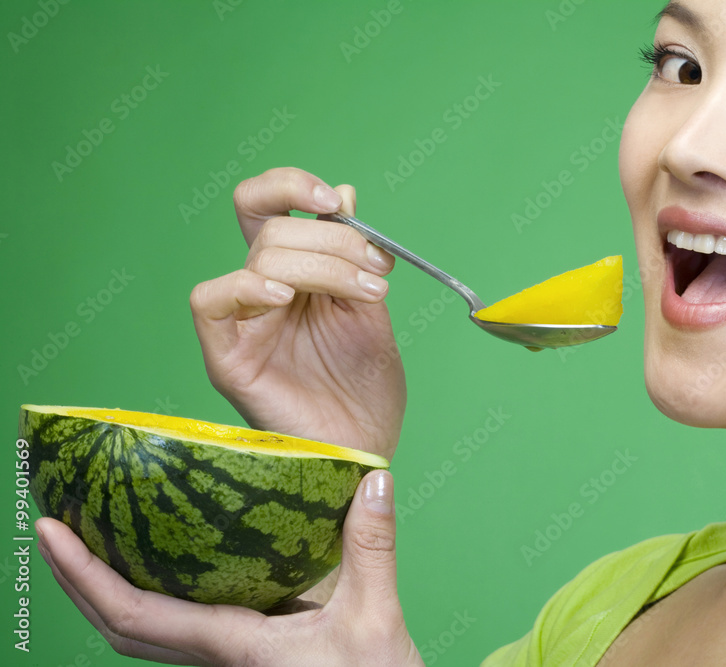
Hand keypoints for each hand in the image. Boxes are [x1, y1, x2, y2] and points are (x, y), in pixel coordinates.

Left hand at [35, 470, 422, 666]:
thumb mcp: (376, 616)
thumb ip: (371, 547)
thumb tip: (372, 481)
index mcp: (233, 646)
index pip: (134, 613)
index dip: (84, 573)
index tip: (52, 530)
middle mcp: (215, 660)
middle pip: (117, 628)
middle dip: (75, 579)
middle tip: (55, 525)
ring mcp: (223, 664)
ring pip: (139, 635)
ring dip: (101, 592)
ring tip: (92, 541)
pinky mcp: (240, 660)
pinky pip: (170, 631)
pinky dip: (142, 599)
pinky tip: (162, 567)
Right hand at [190, 167, 405, 459]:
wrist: (367, 444)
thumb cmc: (367, 385)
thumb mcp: (370, 306)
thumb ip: (354, 253)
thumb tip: (344, 192)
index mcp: (293, 273)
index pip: (267, 205)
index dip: (291, 185)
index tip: (336, 202)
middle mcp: (261, 292)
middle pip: (272, 228)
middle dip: (335, 240)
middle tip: (377, 272)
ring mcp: (242, 323)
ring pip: (260, 257)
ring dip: (321, 265)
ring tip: (365, 295)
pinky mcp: (227, 355)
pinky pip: (209, 301)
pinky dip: (245, 287)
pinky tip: (284, 298)